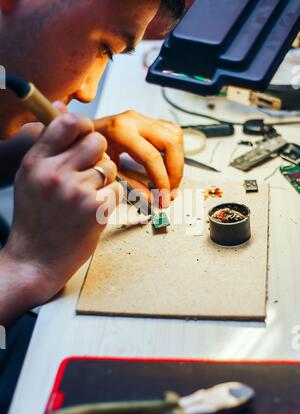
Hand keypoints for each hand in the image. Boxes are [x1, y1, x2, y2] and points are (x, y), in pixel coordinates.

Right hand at [2, 112, 121, 319]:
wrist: (36, 260)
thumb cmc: (35, 220)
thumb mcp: (29, 178)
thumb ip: (47, 146)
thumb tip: (62, 109)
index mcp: (36, 162)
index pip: (67, 123)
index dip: (83, 126)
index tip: (85, 137)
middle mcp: (54, 173)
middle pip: (97, 141)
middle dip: (98, 154)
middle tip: (90, 171)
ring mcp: (76, 192)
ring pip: (109, 167)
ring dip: (104, 180)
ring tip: (86, 196)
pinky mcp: (95, 211)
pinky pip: (116, 190)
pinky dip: (109, 200)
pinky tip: (93, 211)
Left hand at [94, 110, 183, 207]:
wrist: (77, 133)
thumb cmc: (86, 150)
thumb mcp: (104, 169)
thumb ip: (128, 184)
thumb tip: (150, 198)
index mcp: (120, 130)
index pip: (152, 157)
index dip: (161, 181)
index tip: (163, 198)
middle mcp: (134, 120)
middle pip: (171, 141)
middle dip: (175, 171)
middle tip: (170, 192)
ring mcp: (142, 118)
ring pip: (175, 135)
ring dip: (177, 162)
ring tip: (170, 183)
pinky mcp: (147, 121)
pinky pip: (171, 134)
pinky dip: (173, 154)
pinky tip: (166, 170)